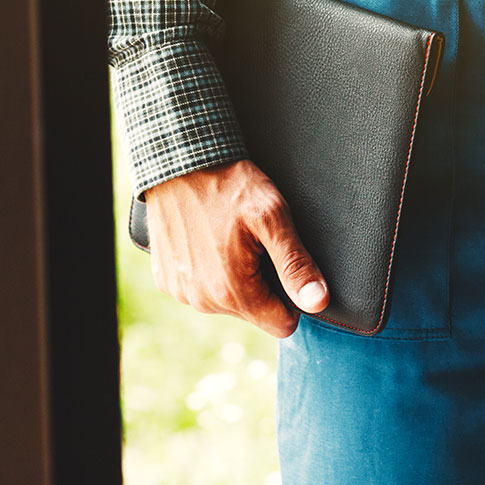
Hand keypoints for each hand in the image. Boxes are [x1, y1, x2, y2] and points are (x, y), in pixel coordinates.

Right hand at [143, 159, 328, 337]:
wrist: (178, 161)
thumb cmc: (229, 185)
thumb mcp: (273, 217)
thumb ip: (296, 264)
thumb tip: (318, 303)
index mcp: (233, 292)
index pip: (282, 324)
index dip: (291, 296)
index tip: (283, 263)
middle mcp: (202, 301)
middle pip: (254, 313)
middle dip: (262, 284)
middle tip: (255, 242)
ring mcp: (180, 292)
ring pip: (227, 303)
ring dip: (235, 278)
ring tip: (231, 238)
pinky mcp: (165, 280)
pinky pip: (200, 290)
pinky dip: (208, 271)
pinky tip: (208, 240)